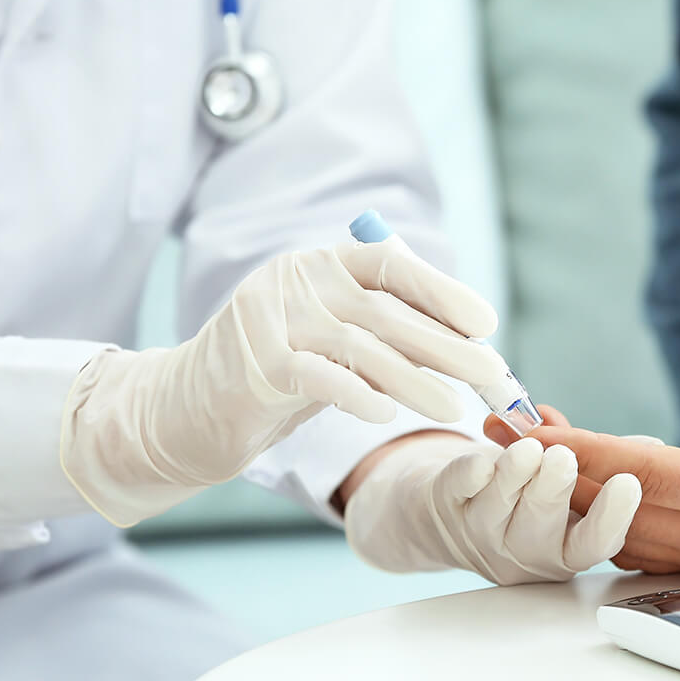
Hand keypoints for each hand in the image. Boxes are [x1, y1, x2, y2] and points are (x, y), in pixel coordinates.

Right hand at [58, 236, 506, 526]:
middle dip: (446, 345)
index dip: (442, 291)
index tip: (486, 322)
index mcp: (323, 264)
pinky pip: (318, 376)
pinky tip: (387, 415)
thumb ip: (385, 331)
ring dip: (415, 381)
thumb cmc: (279, 373)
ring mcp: (273, 318)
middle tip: (492, 375)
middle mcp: (298, 279)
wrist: (186, 407)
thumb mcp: (333, 340)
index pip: (391, 265)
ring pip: (361, 348)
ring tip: (454, 408)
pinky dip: (357, 394)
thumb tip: (469, 345)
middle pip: (386, 311)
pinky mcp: (256, 363)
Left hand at [342, 430, 641, 584]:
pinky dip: (472, 471)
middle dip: (553, 491)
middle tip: (562, 459)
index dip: (612, 518)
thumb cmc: (527, 493)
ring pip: (499, 509)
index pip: (595, 544)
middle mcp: (526, 552)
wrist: (454, 510)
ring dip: (515, 473)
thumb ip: (599, 463)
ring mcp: (481, 535)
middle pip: (542, 530)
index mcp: (566, 548)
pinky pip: (459, 490)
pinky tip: (485, 457)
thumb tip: (650, 448)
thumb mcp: (569, 486)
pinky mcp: (447, 507)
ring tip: (528, 446)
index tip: (628, 484)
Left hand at [519, 380, 679, 575]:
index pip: (640, 477)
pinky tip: (579, 462)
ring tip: (518, 436)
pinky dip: (598, 495)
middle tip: (490, 426)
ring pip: (615, 520)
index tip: (526, 431)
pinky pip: (637, 527)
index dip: (581, 453)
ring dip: (564, 482)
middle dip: (546, 467)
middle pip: (609, 503)